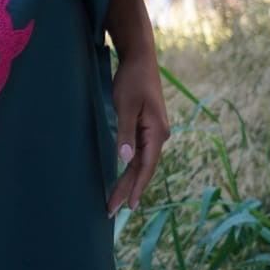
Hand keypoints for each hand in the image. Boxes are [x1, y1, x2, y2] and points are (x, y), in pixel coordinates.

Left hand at [105, 46, 169, 217]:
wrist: (140, 59)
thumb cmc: (132, 80)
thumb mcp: (125, 105)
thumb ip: (125, 133)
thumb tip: (125, 160)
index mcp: (157, 132)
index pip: (146, 167)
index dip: (136, 188)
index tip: (128, 206)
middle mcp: (159, 135)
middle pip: (142, 168)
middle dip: (127, 189)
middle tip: (111, 210)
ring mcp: (153, 132)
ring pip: (140, 162)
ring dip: (128, 181)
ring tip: (116, 200)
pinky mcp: (146, 127)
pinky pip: (139, 152)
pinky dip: (130, 167)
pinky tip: (124, 178)